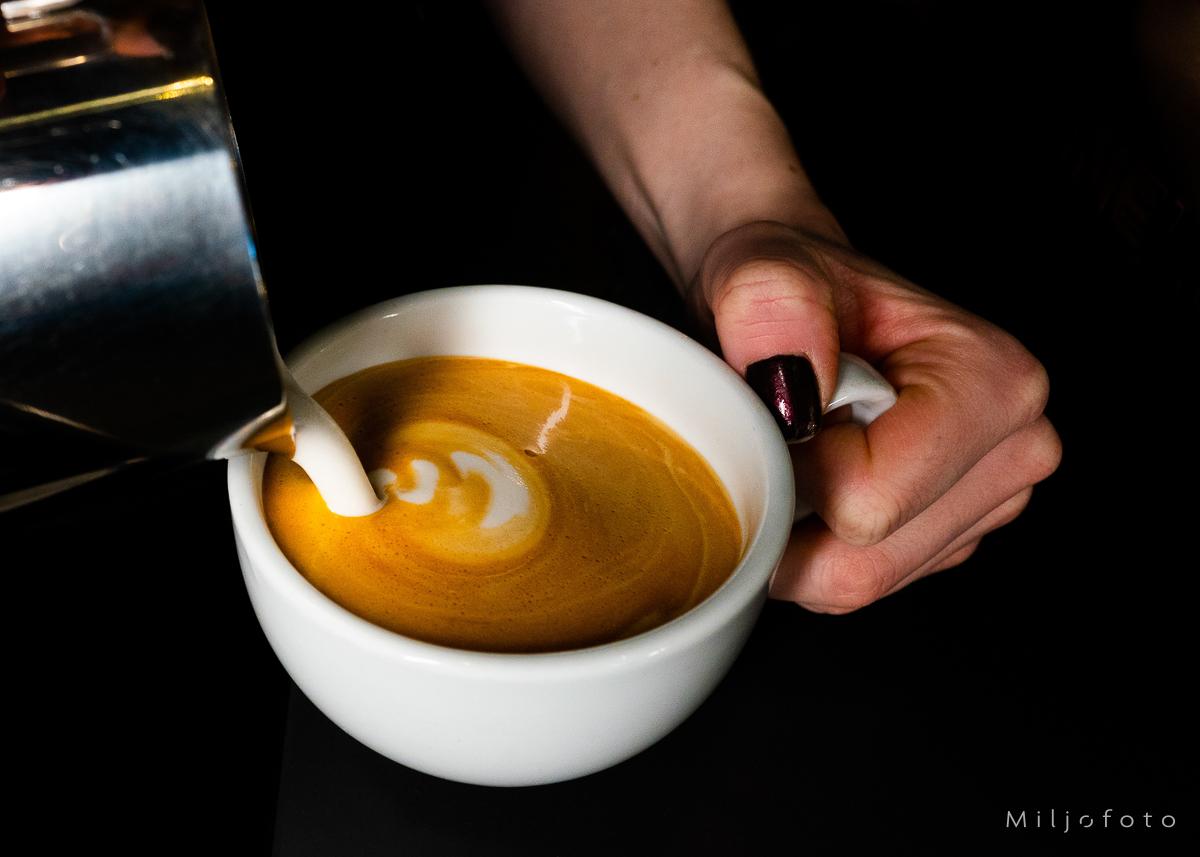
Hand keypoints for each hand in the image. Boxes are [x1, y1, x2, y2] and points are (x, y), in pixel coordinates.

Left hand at [690, 220, 1062, 612]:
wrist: (799, 305)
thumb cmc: (794, 289)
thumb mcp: (761, 276)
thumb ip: (770, 309)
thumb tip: (788, 381)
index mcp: (995, 383)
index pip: (868, 502)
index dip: (796, 468)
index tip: (785, 414)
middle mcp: (1015, 451)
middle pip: (865, 563)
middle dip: (794, 515)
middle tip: (784, 436)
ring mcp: (989, 504)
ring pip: (857, 583)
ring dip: (798, 535)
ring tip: (801, 452)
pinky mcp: (951, 537)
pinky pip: (856, 586)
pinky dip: (812, 549)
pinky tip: (814, 482)